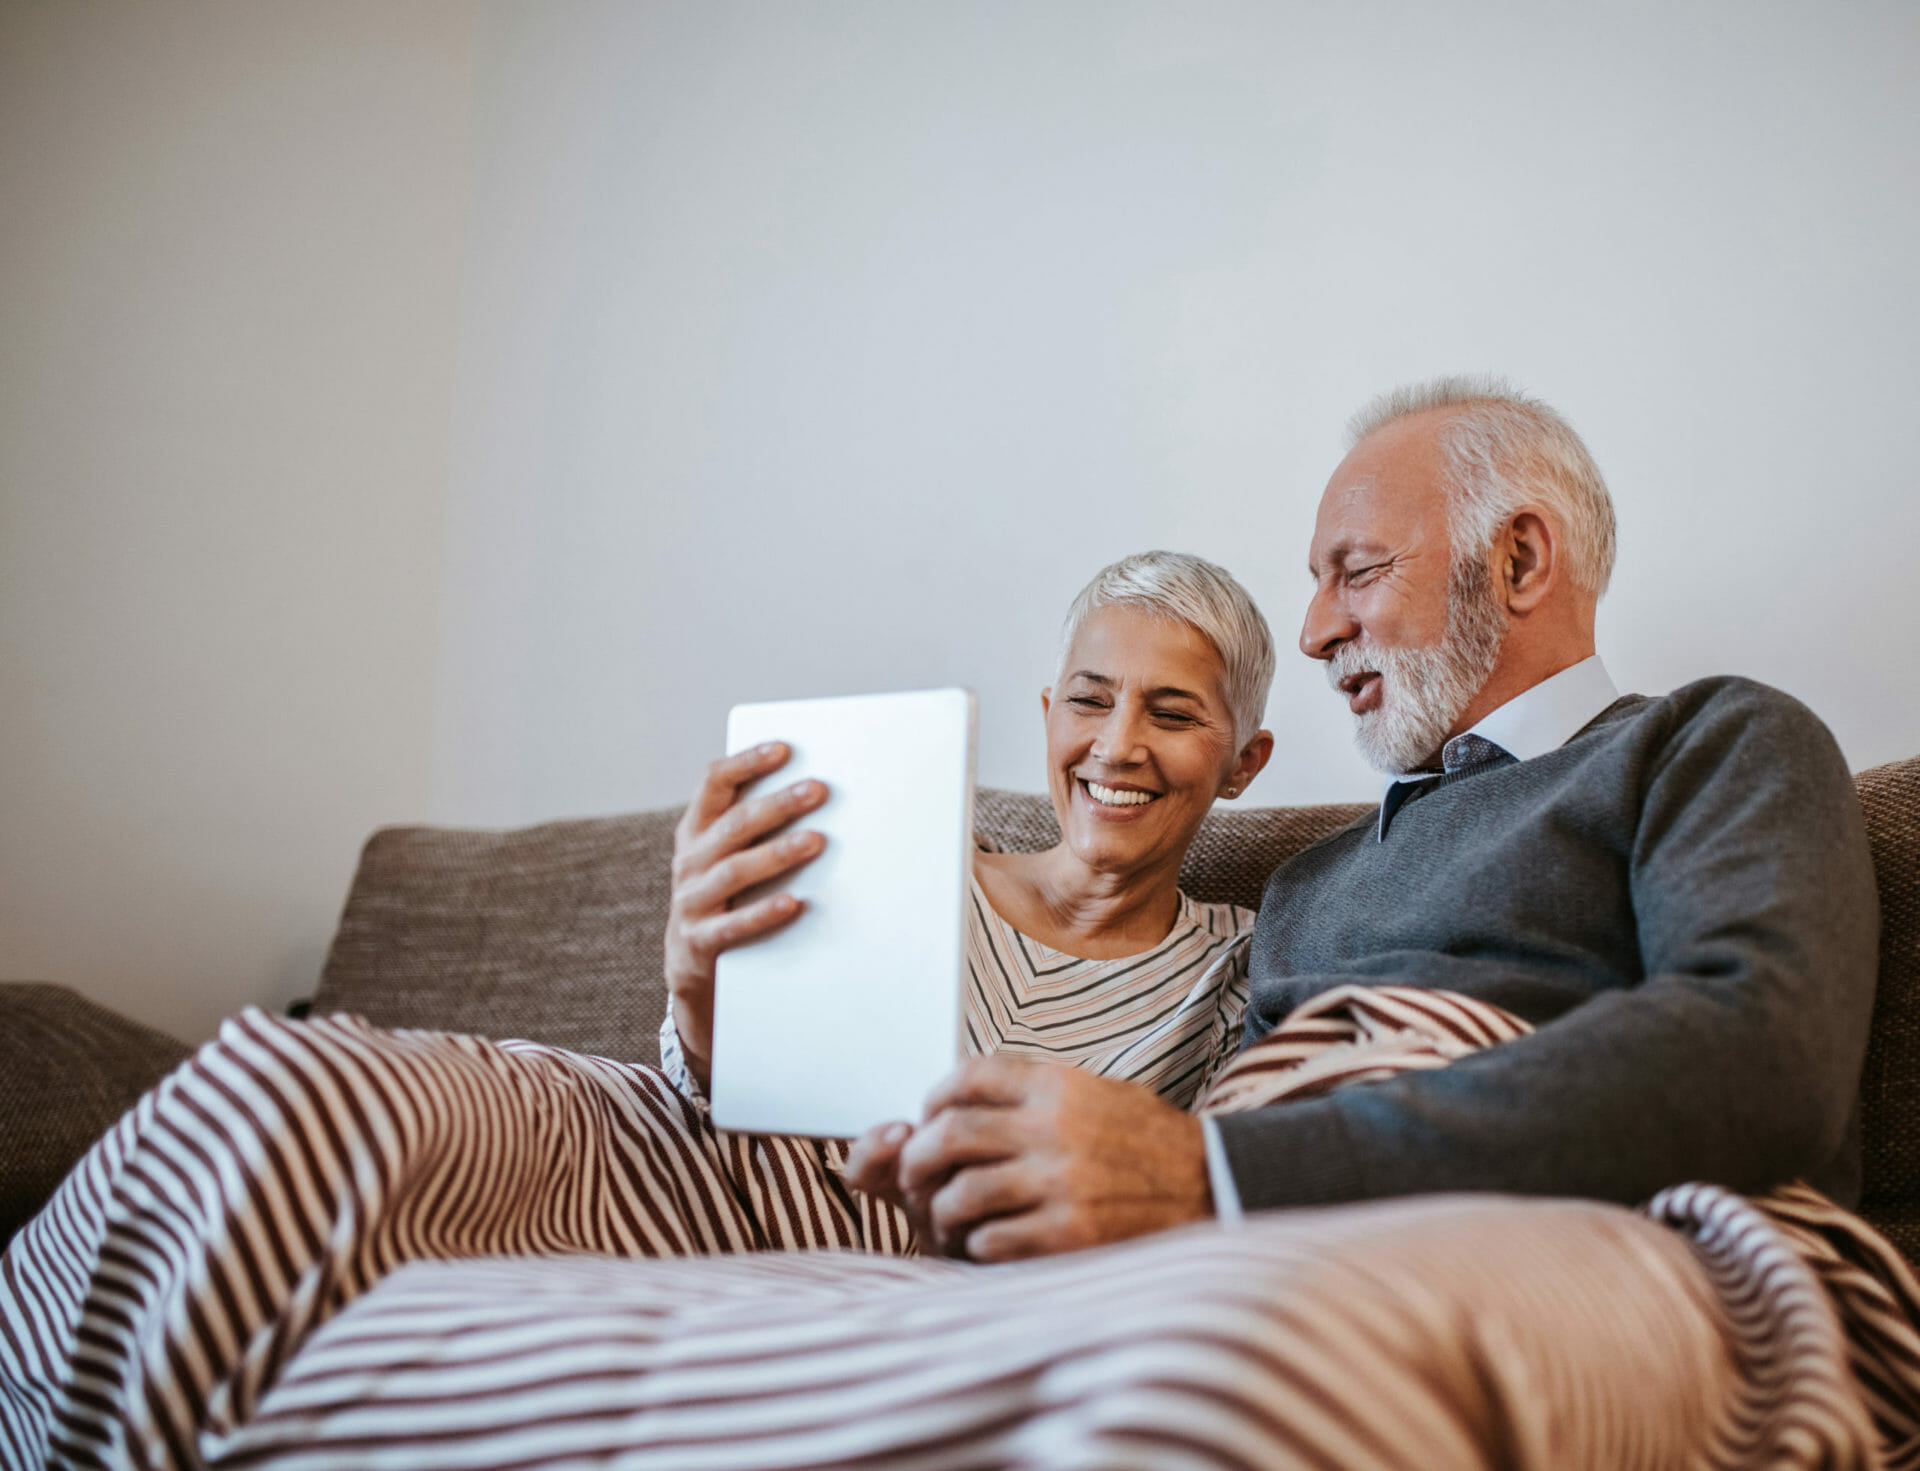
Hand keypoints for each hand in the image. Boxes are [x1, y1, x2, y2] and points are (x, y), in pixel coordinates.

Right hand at [664, 742, 828, 1088]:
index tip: (785, 748)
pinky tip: (795, 903)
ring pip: (734, 871)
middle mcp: (689, 861)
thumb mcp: (731, 857)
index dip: (747, 762)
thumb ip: (758, 828)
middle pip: (734, 824)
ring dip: (777, 853)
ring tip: (816, 841)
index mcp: (696, 831)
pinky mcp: (699, 943)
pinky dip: (764, 914)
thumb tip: (823, 793)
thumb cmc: (728, 898)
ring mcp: (690, 902)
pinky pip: (733, 926)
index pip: (714, 782)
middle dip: (777, 804)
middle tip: (819, 790)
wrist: (691, 969)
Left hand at [856, 1055, 1211, 1261]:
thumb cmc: (1145, 1142)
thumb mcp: (1096, 1090)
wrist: (1212, 1187)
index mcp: (1059, 1085)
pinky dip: (976, 1244)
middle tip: (912, 1174)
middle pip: (952, 1133)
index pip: (970, 1075)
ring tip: (944, 1217)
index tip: (927, 1116)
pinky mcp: (1070, 1234)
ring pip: (962, 1192)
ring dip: (940, 1209)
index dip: (935, 1097)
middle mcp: (1055, 1128)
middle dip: (918, 1156)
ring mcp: (1062, 1182)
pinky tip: (984, 1243)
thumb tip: (964, 1094)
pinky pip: (991, 1241)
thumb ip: (1035, 1087)